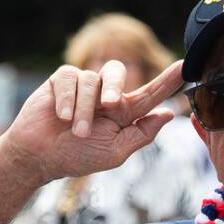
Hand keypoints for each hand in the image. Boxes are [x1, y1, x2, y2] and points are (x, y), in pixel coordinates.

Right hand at [0, 59, 182, 182]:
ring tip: (75, 131)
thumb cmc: (78, 157)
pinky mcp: (61, 79)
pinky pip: (70, 78)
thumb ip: (141, 133)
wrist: (40, 157)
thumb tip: (168, 115)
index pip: (149, 94)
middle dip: (115, 86)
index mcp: (123, 112)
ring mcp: (83, 84)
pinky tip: (60, 116)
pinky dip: (67, 100)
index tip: (183, 67)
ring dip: (84, 110)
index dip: (166, 81)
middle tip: (110, 106)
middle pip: (118, 72)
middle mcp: (105, 94)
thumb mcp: (115, 152)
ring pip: (91, 80)